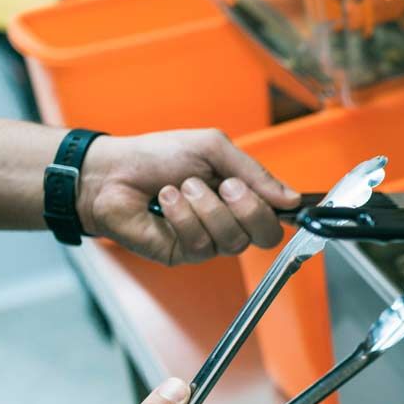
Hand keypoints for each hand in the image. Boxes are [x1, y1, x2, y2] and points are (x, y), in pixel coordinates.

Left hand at [77, 129, 301, 265]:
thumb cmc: (158, 156)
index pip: (278, 217)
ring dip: (206, 207)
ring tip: (181, 186)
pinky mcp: (183, 254)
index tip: (278, 198)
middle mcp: (229, 222)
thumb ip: (254, 172)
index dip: (282, 210)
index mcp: (241, 197)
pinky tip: (166, 200)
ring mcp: (207, 241)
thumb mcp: (212, 148)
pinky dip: (182, 216)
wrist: (113, 171)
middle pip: (266, 236)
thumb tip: (291, 198)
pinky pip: (199, 243)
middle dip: (248, 208)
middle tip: (224, 185)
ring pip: (232, 240)